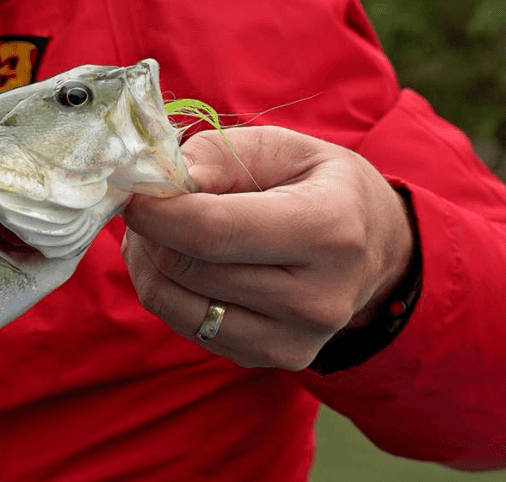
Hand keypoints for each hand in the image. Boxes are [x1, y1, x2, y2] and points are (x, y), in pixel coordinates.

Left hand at [120, 125, 413, 369]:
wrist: (374, 246)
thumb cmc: (317, 184)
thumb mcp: (281, 146)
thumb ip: (218, 155)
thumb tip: (160, 180)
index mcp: (328, 231)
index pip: (213, 232)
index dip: (156, 210)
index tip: (131, 189)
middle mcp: (317, 298)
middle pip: (187, 267)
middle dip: (150, 229)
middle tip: (148, 201)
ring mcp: (294, 340)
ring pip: (174, 303)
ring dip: (148, 260)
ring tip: (161, 229)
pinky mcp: (270, 359)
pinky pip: (185, 326)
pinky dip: (166, 289)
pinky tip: (179, 259)